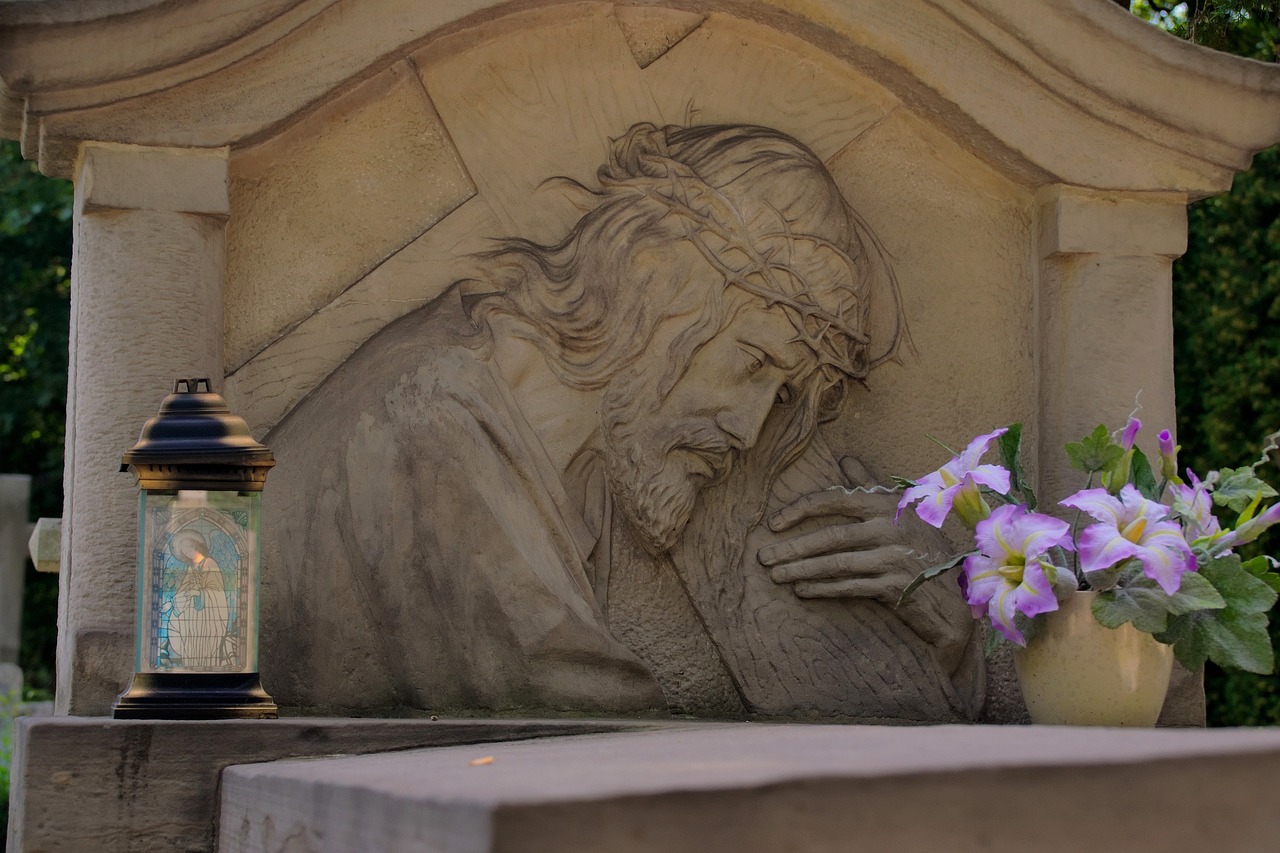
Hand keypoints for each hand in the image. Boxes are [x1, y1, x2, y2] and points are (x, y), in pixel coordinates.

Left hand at [757, 457, 971, 665]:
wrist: (952, 594)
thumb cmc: (921, 547)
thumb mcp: (901, 510)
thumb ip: (870, 486)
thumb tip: (845, 459)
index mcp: (886, 504)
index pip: (835, 499)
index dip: (800, 510)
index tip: (774, 524)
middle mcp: (890, 528)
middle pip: (830, 536)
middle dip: (792, 548)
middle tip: (763, 557)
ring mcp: (894, 558)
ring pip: (836, 563)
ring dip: (801, 570)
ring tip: (776, 576)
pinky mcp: (896, 586)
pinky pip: (850, 586)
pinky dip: (823, 589)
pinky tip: (802, 591)